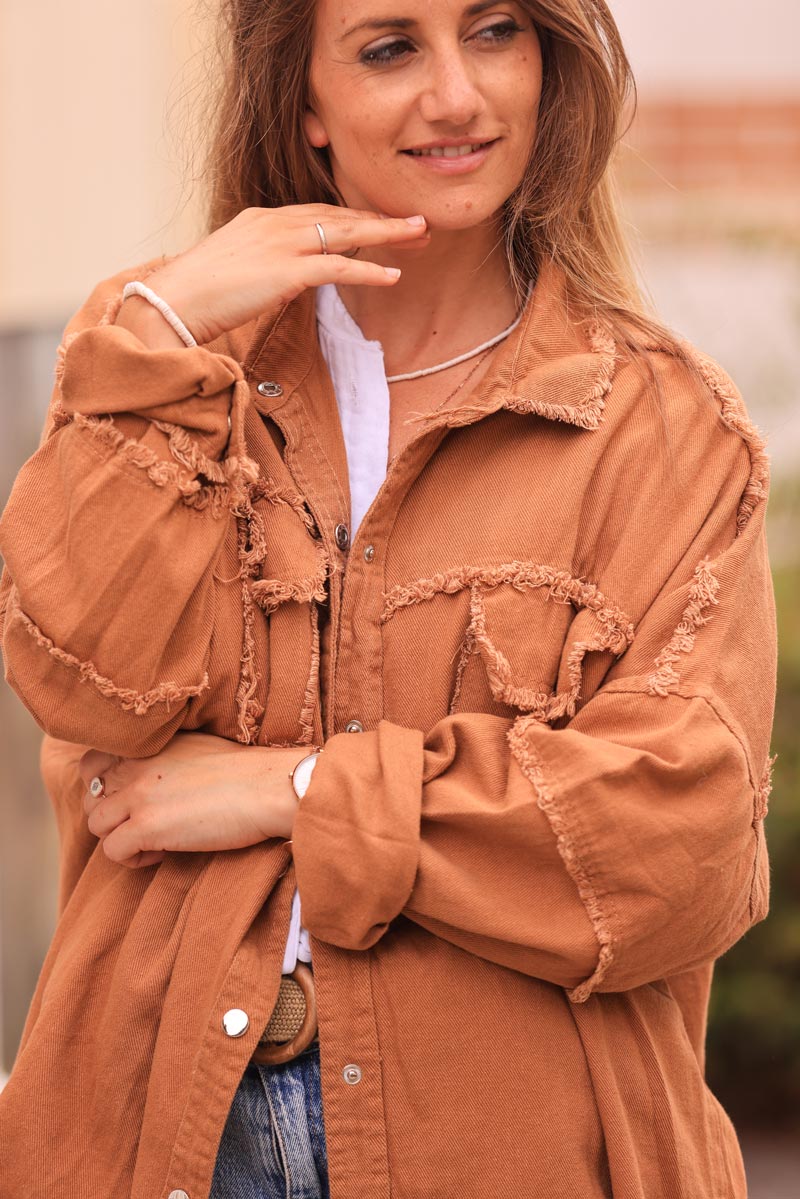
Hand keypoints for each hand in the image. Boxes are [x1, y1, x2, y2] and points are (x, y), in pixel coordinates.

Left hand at [79, 733, 309, 868]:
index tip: (130, 800)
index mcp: (147, 745)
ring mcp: (137, 795)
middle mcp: (135, 765)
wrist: (268, 786)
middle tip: (141, 824)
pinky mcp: (146, 826)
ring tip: (153, 842)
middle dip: (110, 815)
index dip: (103, 786)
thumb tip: (155, 780)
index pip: (92, 761)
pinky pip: (112, 851)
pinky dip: (132, 859)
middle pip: (89, 796)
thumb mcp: (195, 747)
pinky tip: (161, 854)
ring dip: (119, 837)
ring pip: (95, 824)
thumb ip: (165, 758)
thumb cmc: (245, 771)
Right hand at [116, 204, 429, 345]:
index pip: (316, 213)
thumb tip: (270, 283)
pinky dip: (369, 269)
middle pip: (339, 215)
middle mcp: (274, 223)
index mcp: (260, 220)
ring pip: (347, 232)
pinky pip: (339, 267)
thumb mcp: (229, 272)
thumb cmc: (192, 297)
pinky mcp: (286, 270)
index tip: (379, 223)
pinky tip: (393, 276)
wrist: (170, 302)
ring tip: (420, 236)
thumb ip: (256, 269)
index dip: (351, 218)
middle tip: (417, 223)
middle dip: (380, 219)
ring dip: (387, 234)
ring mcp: (281, 243)